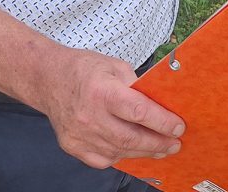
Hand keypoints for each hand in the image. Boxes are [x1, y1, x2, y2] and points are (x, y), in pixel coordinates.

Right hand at [34, 49, 183, 168]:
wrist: (48, 80)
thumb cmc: (84, 70)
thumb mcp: (116, 67)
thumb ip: (138, 86)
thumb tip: (161, 104)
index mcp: (102, 91)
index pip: (138, 111)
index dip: (162, 122)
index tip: (179, 127)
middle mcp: (89, 116)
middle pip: (131, 138)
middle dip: (158, 143)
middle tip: (175, 143)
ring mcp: (79, 135)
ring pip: (119, 151)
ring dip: (144, 152)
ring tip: (161, 149)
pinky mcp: (73, 146)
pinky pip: (104, 160)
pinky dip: (122, 156)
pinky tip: (134, 150)